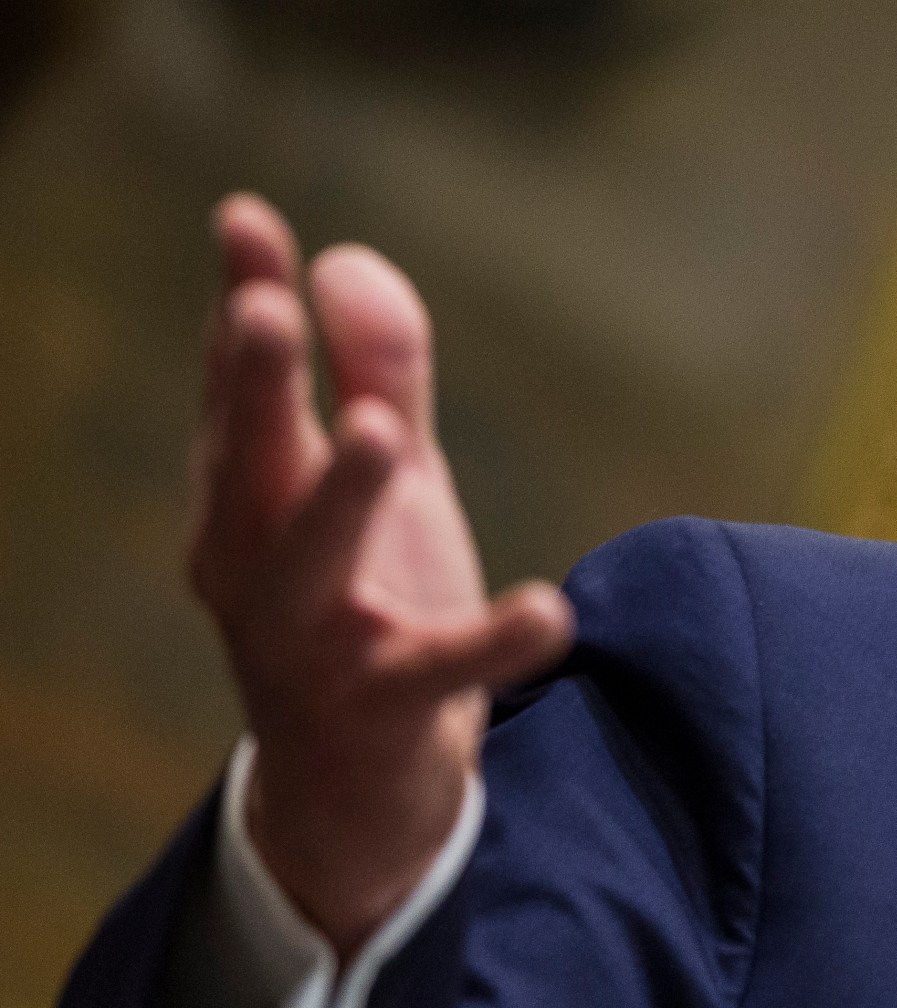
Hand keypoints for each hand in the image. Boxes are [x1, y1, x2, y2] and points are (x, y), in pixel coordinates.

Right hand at [187, 195, 573, 958]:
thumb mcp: (382, 488)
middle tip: (264, 309)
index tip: (246, 216)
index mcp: (249, 502)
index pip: (237, 391)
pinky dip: (492, 644)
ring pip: (312, 568)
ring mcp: (312, 644)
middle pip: (250, 468)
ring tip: (380, 434)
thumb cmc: (363, 610)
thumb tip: (350, 259)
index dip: (239, 301)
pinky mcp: (384, 712)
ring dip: (341, 499)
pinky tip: (548, 610)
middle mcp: (256, 570)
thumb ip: (378, 378)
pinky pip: (438, 675)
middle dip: (253, 389)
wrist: (357, 791)